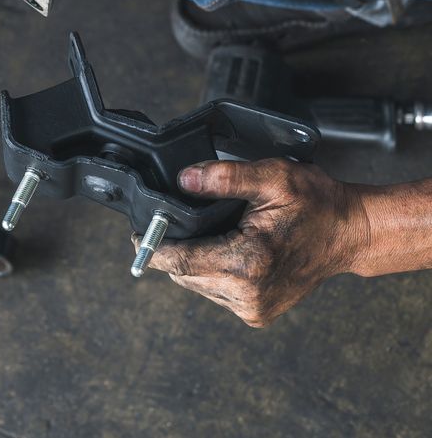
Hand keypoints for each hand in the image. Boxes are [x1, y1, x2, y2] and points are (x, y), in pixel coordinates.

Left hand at [135, 158, 369, 326]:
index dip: (153, 246)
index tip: (139, 234)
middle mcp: (247, 294)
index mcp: (247, 264)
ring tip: (208, 235)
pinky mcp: (257, 313)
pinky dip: (212, 273)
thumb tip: (184, 178)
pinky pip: (215, 293)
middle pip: (183, 275)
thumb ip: (224, 177)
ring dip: (193, 263)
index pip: (179, 262)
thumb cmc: (318, 204)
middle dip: (174, 250)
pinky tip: (224, 251)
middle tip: (173, 224)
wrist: (351, 233)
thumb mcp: (272, 177)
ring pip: (197, 286)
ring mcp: (253, 308)